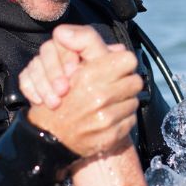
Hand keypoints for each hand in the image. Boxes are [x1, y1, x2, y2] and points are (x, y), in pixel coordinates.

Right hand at [26, 25, 141, 156]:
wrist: (50, 135)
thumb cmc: (62, 97)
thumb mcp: (72, 67)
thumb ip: (92, 49)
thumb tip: (119, 49)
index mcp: (89, 75)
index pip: (128, 60)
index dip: (122, 63)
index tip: (115, 68)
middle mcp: (99, 97)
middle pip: (135, 81)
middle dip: (126, 82)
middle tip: (113, 86)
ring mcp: (105, 118)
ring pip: (134, 101)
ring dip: (124, 101)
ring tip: (108, 103)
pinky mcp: (111, 136)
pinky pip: (130, 120)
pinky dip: (122, 119)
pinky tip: (108, 117)